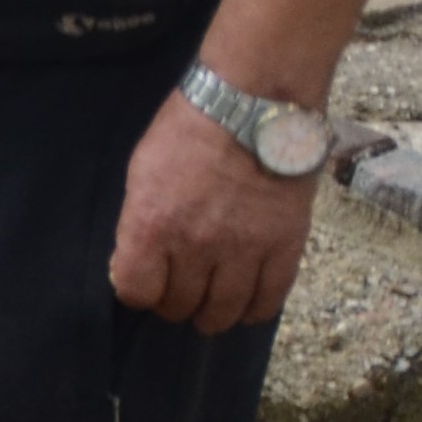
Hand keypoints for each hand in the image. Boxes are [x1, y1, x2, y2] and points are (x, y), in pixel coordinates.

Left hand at [107, 90, 322, 332]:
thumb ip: (138, 222)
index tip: (142, 283)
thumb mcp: (141, 172)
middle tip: (178, 292)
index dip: (137, 292)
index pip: (136, 290)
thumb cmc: (188, 132)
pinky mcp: (285, 249)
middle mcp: (196, 246)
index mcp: (152, 225)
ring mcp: (244, 250)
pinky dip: (254, 310)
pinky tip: (245, 304)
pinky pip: (269, 301)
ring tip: (209, 305)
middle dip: (174, 303)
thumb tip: (137, 260)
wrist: (253, 107)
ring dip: (212, 314)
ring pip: (224, 311)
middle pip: (180, 305)